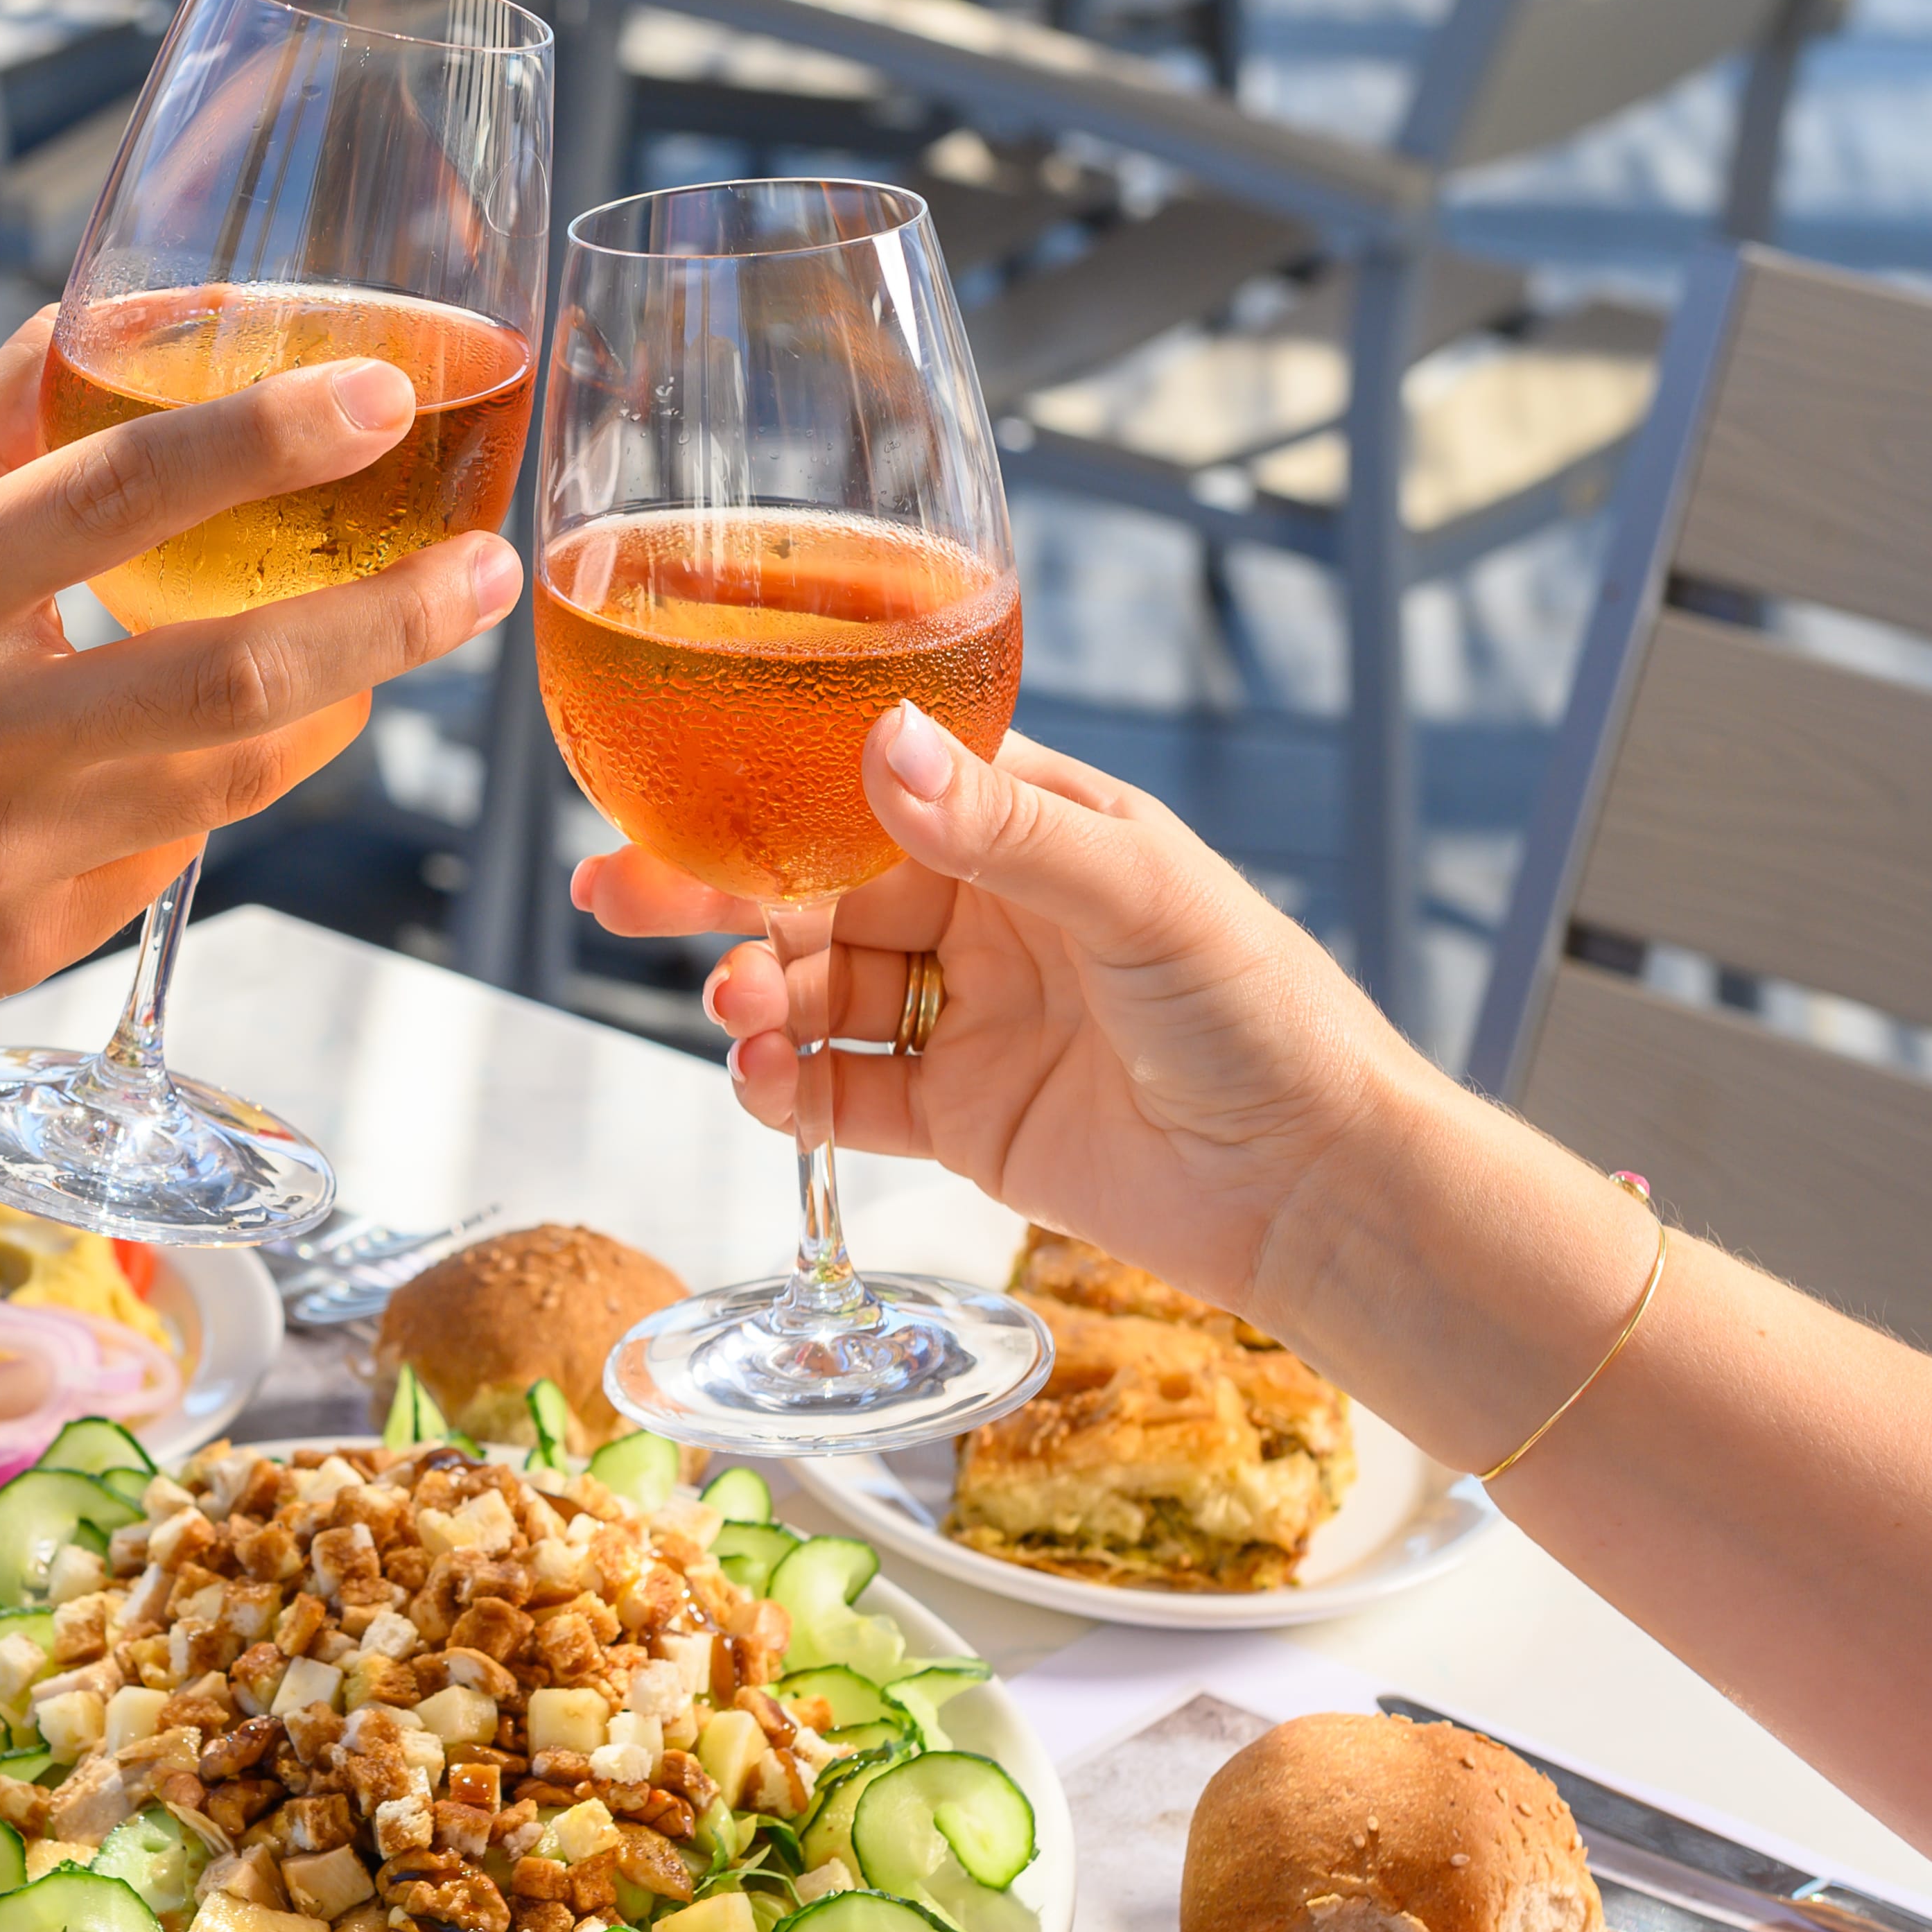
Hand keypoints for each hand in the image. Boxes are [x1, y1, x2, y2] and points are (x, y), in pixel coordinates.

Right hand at [0, 314, 517, 1016]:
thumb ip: (20, 404)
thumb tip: (157, 295)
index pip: (119, 496)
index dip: (264, 442)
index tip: (382, 399)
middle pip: (230, 678)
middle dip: (389, 625)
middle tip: (487, 573)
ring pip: (226, 781)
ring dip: (328, 709)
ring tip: (385, 647)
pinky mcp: (6, 947)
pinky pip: (162, 861)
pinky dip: (199, 795)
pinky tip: (184, 755)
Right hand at [572, 706, 1416, 1315]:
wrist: (1312, 1186)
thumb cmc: (1262, 1014)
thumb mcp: (1138, 894)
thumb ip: (1002, 829)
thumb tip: (883, 745)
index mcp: (1030, 827)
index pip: (874, 784)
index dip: (771, 785)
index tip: (675, 786)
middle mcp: (987, 914)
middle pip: (817, 889)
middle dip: (716, 893)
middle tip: (619, 892)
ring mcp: (967, 1019)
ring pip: (819, 994)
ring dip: (757, 1000)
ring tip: (734, 1015)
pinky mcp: (959, 1119)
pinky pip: (844, 1096)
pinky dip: (789, 1092)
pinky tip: (760, 1083)